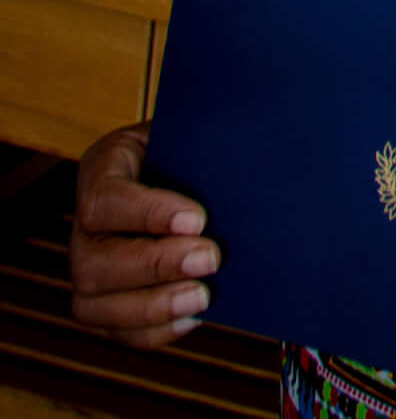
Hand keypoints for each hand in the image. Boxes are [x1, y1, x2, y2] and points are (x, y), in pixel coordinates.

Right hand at [69, 124, 218, 346]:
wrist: (195, 165)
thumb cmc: (197, 143)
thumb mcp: (195, 126)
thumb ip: (207, 138)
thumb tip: (248, 150)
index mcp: (103, 168)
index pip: (104, 199)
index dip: (147, 214)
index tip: (199, 219)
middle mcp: (87, 225)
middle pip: (92, 262)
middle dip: (154, 267)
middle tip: (210, 259)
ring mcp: (90, 267)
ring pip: (93, 305)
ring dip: (152, 307)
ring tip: (203, 296)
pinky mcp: (106, 302)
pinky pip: (116, 331)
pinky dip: (154, 331)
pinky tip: (193, 317)